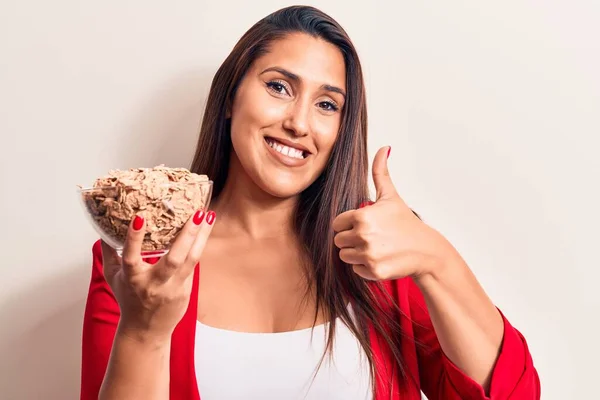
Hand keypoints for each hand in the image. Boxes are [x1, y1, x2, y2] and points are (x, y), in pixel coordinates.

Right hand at [101, 210, 215, 342]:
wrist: (145, 331)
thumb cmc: (128, 300)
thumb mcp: (113, 277)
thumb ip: (109, 253)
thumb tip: (103, 227)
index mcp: (133, 278)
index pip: (131, 256)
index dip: (134, 238)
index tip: (140, 217)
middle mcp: (154, 283)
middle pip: (173, 258)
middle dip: (187, 235)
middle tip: (197, 213)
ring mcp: (172, 288)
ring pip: (191, 260)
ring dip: (202, 237)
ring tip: (209, 217)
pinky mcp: (185, 290)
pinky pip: (194, 265)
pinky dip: (200, 246)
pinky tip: (205, 229)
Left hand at [332, 147, 460, 280]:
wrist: (426, 250)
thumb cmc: (406, 222)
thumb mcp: (391, 196)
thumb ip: (380, 172)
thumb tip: (384, 148)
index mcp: (362, 216)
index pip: (337, 224)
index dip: (348, 224)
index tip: (365, 224)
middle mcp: (363, 236)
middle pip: (338, 241)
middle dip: (351, 239)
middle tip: (371, 237)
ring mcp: (368, 255)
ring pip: (345, 256)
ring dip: (356, 253)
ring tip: (376, 247)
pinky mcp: (374, 271)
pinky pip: (356, 269)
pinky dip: (365, 266)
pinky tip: (381, 258)